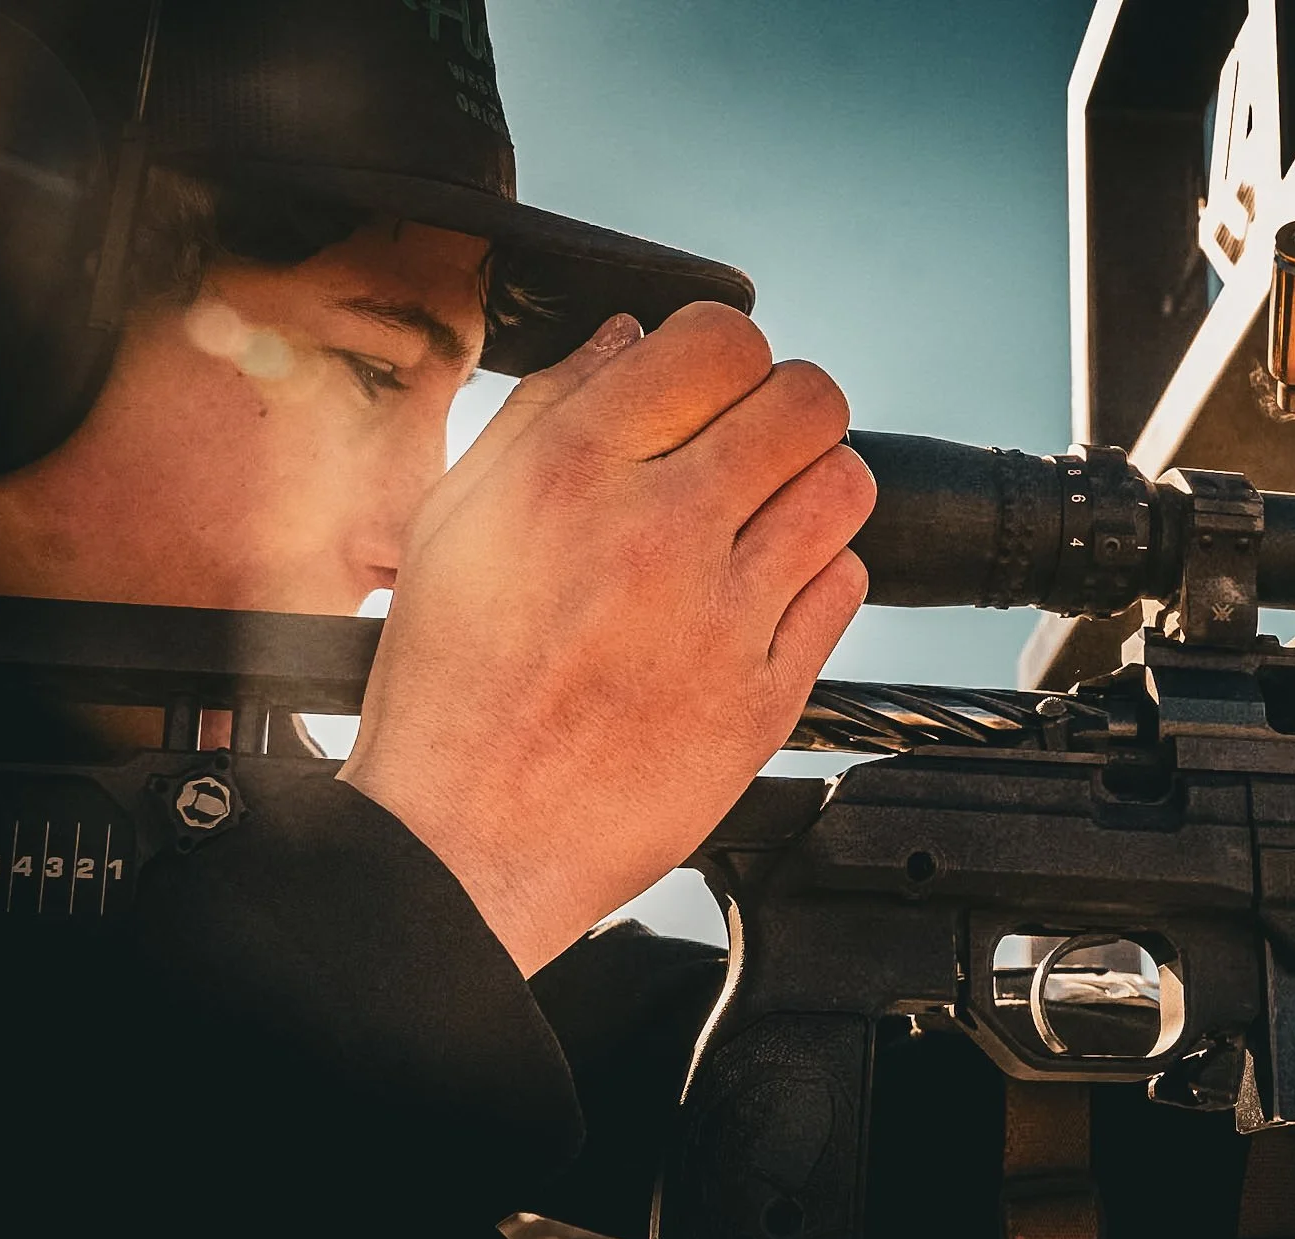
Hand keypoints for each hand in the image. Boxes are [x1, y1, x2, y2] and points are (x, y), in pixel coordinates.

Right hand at [340, 303, 872, 975]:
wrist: (463, 842)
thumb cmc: (450, 688)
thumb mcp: (455, 523)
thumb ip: (544, 412)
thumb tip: (627, 340)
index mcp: (573, 471)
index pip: (722, 340)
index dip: (729, 353)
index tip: (715, 386)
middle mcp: (657, 529)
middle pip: (808, 399)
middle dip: (788, 410)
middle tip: (755, 448)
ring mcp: (721, 615)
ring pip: (844, 485)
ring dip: (813, 488)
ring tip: (764, 521)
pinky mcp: (764, 693)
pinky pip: (843, 587)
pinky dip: (815, 580)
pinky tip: (757, 600)